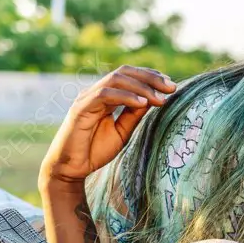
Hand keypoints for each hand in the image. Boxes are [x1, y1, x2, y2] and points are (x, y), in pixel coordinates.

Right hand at [39, 66, 176, 187]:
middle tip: (172, 87)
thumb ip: (134, 115)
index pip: (129, 76)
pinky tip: (142, 104)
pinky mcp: (80, 109)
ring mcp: (87, 98)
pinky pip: (104, 95)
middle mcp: (95, 93)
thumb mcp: (122, 132)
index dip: (150, 77)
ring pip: (116, 79)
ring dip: (141, 86)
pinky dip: (125, 96)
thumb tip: (154, 99)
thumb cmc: (95, 151)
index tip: (170, 86)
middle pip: (124, 72)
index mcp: (105, 96)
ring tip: (160, 98)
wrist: (72, 169)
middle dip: (150, 78)